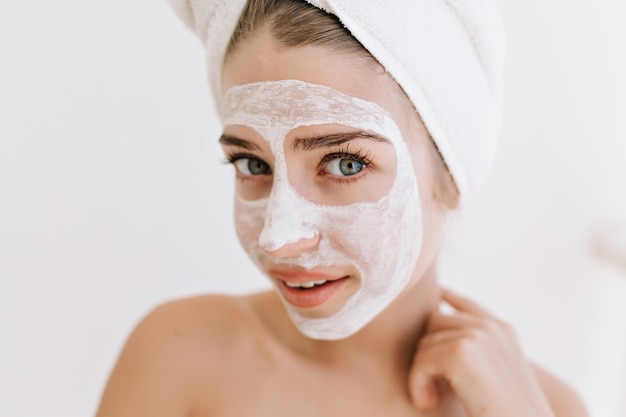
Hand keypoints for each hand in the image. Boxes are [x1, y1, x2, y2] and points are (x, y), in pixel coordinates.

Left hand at [408, 288, 554, 416]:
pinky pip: (421, 362)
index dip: (446, 298)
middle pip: (434, 321)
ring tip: (430, 397)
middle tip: (433, 386)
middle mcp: (490, 328)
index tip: (435, 295)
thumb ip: (476, 353)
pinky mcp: (460, 353)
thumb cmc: (511, 413)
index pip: (467, 305)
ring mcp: (476, 336)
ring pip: (424, 343)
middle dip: (427, 352)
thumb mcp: (498, 375)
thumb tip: (440, 343)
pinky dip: (417, 385)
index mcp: (503, 331)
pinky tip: (427, 402)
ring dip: (420, 373)